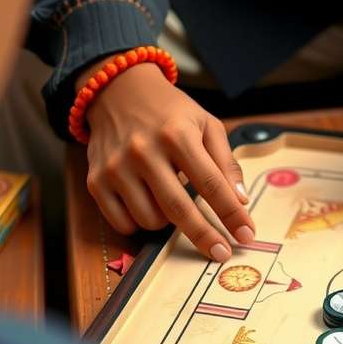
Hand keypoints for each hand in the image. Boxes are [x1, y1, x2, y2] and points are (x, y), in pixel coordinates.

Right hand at [81, 62, 254, 261]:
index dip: (231, 214)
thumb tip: (240, 201)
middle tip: (222, 252)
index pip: (211, 184)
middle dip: (205, 236)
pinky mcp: (96, 181)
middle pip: (179, 210)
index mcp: (176, 134)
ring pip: (150, 221)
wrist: (117, 91)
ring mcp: (115, 168)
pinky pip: (123, 223)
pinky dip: (140, 223)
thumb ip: (226, 162)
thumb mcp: (206, 124)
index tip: (246, 235)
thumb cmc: (169, 111)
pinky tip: (148, 204)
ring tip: (171, 198)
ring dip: (168, 222)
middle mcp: (143, 151)